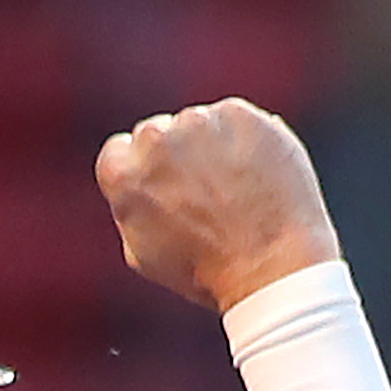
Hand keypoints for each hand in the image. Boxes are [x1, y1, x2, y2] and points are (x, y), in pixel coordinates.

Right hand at [95, 98, 341, 312]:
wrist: (270, 269)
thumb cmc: (208, 274)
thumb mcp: (145, 255)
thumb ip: (130, 209)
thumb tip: (135, 186)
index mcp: (121, 173)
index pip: (123, 151)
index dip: (148, 171)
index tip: (170, 188)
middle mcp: (153, 139)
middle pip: (160, 133)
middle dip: (179, 155)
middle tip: (210, 194)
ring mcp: (197, 122)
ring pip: (201, 124)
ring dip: (215, 147)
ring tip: (240, 192)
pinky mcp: (238, 115)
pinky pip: (238, 123)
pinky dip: (249, 143)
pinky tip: (261, 178)